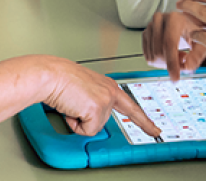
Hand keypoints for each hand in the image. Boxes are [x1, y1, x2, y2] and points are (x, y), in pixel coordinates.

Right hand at [43, 58, 160, 136]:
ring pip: (94, 127)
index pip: (130, 106)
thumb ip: (94, 99)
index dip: (144, 121)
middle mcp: (110, 91)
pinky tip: (70, 107)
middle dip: (87, 118)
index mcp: (108, 85)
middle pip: (103, 120)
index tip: (155, 130)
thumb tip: (88, 115)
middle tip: (74, 102)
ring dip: (78, 119)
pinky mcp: (97, 109)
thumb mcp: (84, 88)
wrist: (50, 75)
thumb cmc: (60, 78)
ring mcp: (105, 100)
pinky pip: (86, 130)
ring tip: (70, 101)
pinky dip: (75, 123)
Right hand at [142, 11, 205, 80]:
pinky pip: (148, 56)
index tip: (175, 78)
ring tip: (178, 53)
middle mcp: (159, 20)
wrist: (188, 21)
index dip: (172, 63)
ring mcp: (150, 27)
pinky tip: (169, 53)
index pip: (169, 44)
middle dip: (171, 63)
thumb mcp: (203, 41)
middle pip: (159, 52)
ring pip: (152, 56)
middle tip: (184, 59)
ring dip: (166, 62)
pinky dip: (159, 61)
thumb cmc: (197, 29)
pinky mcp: (145, 34)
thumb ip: (197, 55)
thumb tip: (187, 67)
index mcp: (174, 19)